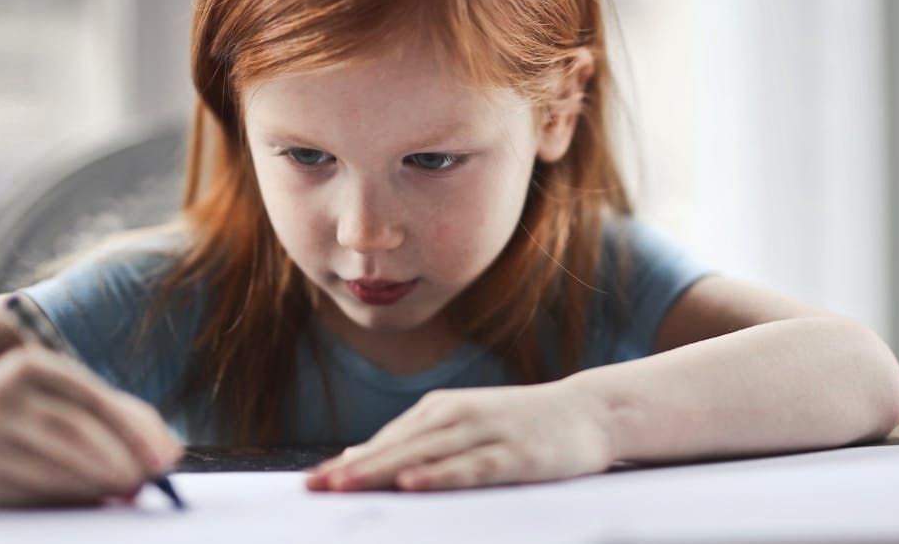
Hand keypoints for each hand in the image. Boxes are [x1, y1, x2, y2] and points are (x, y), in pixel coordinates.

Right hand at [0, 344, 183, 506]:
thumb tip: (172, 454)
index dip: (133, 430)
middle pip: (74, 433)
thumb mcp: (67, 398)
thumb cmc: (30, 412)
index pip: (90, 397)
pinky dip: (71, 502)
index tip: (166, 460)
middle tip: (149, 482)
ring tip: (127, 491)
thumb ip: (124, 417)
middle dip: (120, 461)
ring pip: (56, 468)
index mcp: (27, 366)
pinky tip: (92, 502)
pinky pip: (34, 496)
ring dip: (100, 485)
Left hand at [304, 378, 614, 491]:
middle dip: (352, 470)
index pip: (384, 441)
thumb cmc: (520, 424)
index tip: (310, 484)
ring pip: (423, 456)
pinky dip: (438, 476)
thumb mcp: (463, 425)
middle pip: (395, 448)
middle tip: (313, 489)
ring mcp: (484, 433)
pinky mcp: (512, 455)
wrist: (588, 411)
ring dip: (381, 472)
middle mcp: (455, 416)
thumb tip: (359, 458)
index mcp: (440, 409)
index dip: (347, 463)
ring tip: (343, 487)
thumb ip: (416, 442)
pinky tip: (412, 485)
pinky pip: (468, 468)